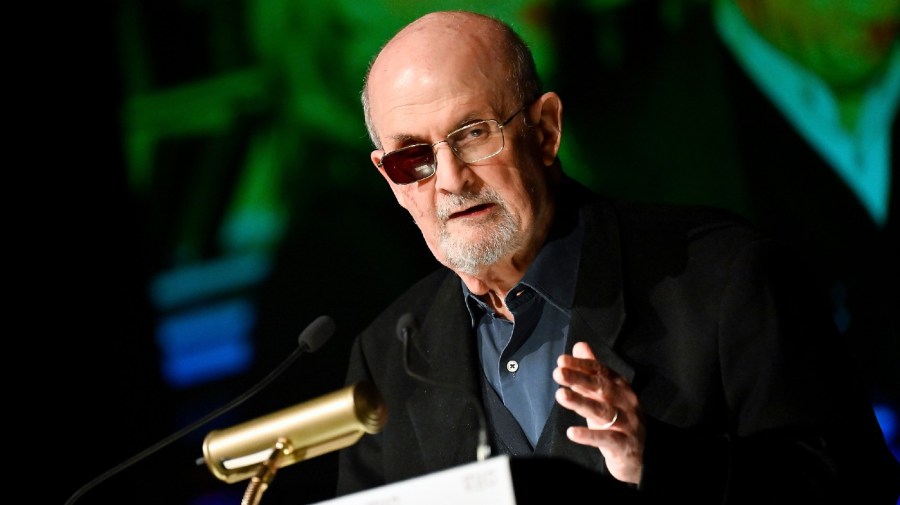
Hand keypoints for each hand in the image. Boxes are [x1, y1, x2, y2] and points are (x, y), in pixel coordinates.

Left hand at [553, 341, 643, 483]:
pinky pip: (606, 438)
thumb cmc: (617, 419)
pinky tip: (571, 432)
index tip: (561, 360)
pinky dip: (589, 435)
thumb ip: (591, 371)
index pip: (600, 371)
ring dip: (581, 402)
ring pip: (602, 411)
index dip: (582, 365)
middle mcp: (626, 401)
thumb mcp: (604, 394)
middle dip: (578, 379)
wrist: (639, 455)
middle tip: (558, 373)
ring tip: (560, 395)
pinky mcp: (624, 444)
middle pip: (601, 388)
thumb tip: (579, 345)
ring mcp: (627, 423)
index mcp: (620, 386)